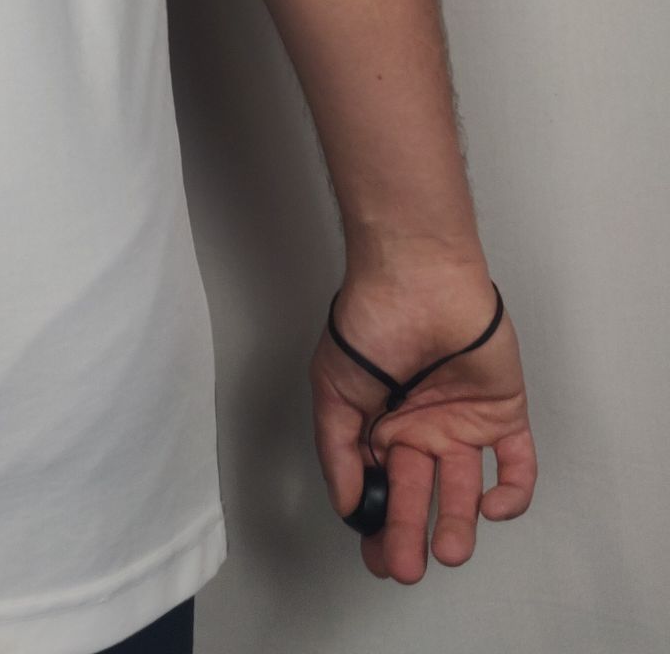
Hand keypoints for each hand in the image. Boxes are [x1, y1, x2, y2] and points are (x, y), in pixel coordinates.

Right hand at [309, 258, 535, 582]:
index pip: (380, 487)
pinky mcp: (502, 412)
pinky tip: (492, 506)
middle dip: (410, 533)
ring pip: (464, 487)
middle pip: (419, 494)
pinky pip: (515, 463)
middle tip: (405, 566)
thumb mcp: (333, 389)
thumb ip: (339, 450)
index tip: (375, 556)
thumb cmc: (367, 324)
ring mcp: (462, 421)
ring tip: (449, 551)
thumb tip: (346, 504)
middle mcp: (420, 428)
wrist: (416, 281)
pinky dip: (511, 491)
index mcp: (379, 425)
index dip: (377, 524)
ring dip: (459, 523)